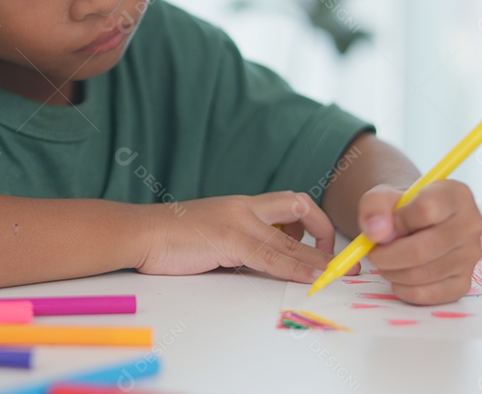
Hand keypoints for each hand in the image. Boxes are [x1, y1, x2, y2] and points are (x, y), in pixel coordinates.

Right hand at [136, 191, 357, 282]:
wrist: (141, 232)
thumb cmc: (171, 237)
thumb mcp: (213, 237)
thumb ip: (240, 245)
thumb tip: (266, 263)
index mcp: (241, 205)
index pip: (290, 205)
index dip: (315, 224)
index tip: (324, 247)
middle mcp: (244, 207)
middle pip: (299, 208)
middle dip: (327, 232)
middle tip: (340, 259)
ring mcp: (237, 221)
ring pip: (290, 239)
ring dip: (319, 257)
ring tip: (338, 273)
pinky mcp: (228, 239)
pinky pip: (271, 255)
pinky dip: (297, 267)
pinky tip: (312, 276)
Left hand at [359, 181, 481, 304]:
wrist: (414, 222)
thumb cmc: (400, 207)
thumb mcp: (382, 195)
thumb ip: (374, 206)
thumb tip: (377, 234)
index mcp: (455, 195)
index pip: (426, 210)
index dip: (397, 221)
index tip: (386, 226)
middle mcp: (471, 224)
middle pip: (422, 249)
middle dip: (387, 255)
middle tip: (374, 253)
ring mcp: (471, 256)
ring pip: (423, 274)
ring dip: (392, 272)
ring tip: (385, 262)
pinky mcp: (464, 282)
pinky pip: (429, 295)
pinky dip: (404, 290)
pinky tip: (398, 278)